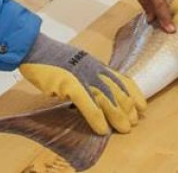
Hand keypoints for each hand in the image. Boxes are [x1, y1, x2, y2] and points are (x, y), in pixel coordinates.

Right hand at [19, 33, 146, 134]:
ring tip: (124, 129)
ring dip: (117, 116)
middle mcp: (93, 70)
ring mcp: (82, 76)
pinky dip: (96, 118)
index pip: (121, 79)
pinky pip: (87, 104)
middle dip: (127, 108)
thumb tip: (96, 92)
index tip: (142, 106)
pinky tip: (102, 129)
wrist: (35, 48)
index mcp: (96, 64)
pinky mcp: (69, 84)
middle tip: (133, 123)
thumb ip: (88, 75)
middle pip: (116, 91)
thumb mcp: (77, 63)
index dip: (133, 93)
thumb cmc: (51, 58)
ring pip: (106, 98)